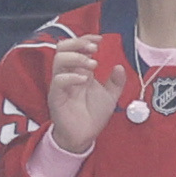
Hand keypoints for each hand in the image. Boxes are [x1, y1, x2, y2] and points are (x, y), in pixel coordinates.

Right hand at [47, 32, 126, 154]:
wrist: (84, 137)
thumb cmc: (93, 116)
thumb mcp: (110, 97)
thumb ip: (116, 82)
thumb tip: (119, 66)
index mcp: (79, 71)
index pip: (76, 47)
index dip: (86, 39)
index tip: (100, 39)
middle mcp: (68, 74)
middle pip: (62, 48)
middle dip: (78, 43)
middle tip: (94, 48)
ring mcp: (60, 85)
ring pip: (59, 60)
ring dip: (76, 58)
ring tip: (93, 65)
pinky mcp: (56, 97)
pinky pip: (58, 81)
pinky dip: (72, 76)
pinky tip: (85, 80)